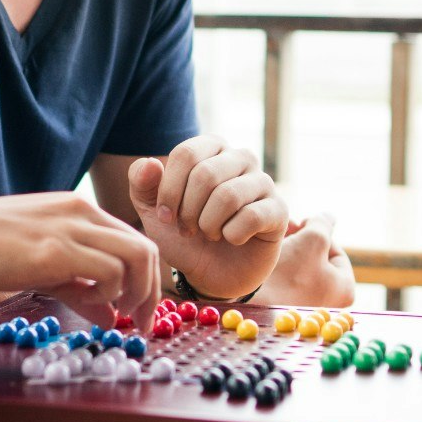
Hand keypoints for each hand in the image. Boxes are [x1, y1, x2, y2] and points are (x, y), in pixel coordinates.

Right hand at [0, 192, 159, 318]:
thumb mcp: (39, 266)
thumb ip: (77, 286)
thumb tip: (108, 315)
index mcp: (77, 209)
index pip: (135, 240)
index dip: (147, 281)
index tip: (140, 312)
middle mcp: (80, 211)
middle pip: (146, 249)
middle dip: (152, 293)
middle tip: (141, 323)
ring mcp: (69, 228)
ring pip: (138, 257)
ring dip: (135, 294)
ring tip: (111, 314)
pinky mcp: (54, 250)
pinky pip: (109, 271)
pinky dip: (109, 294)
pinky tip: (84, 302)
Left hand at [127, 136, 285, 300]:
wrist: (210, 273)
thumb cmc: (184, 235)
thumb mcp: (154, 211)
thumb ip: (142, 184)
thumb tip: (150, 164)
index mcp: (210, 148)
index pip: (186, 154)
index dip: (170, 191)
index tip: (166, 216)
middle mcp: (240, 157)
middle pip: (206, 174)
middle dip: (189, 211)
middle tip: (189, 229)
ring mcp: (263, 182)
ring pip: (228, 195)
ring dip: (209, 225)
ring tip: (210, 234)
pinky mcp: (279, 209)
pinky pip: (251, 216)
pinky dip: (232, 235)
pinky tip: (233, 239)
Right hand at [264, 213, 355, 306]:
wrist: (251, 305)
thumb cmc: (287, 273)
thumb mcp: (312, 239)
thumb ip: (323, 223)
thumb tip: (329, 217)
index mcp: (346, 290)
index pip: (337, 251)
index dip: (317, 232)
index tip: (298, 225)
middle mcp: (332, 304)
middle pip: (319, 260)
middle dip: (301, 240)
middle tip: (285, 229)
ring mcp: (309, 308)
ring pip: (302, 268)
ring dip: (290, 250)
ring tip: (274, 240)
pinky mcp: (288, 309)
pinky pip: (290, 281)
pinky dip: (281, 266)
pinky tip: (266, 256)